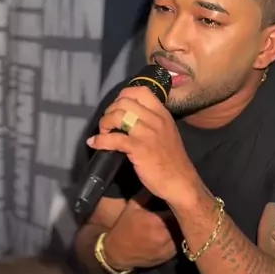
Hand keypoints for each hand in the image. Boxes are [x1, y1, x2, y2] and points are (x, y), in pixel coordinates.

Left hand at [87, 86, 199, 204]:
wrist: (180, 182)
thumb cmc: (172, 160)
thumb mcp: (167, 132)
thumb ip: (152, 121)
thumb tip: (130, 116)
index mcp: (162, 114)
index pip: (140, 91)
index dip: (123, 96)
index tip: (117, 107)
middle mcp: (155, 120)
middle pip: (124, 102)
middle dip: (110, 111)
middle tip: (108, 124)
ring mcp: (147, 133)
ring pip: (118, 116)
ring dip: (104, 123)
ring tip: (103, 133)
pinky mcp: (139, 148)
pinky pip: (114, 139)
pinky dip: (100, 140)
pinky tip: (94, 143)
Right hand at [104, 192, 177, 270]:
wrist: (118, 252)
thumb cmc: (125, 226)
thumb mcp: (133, 206)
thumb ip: (147, 194)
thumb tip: (160, 182)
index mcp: (157, 221)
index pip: (178, 209)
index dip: (179, 204)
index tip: (179, 199)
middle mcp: (165, 236)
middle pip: (183, 222)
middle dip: (182, 216)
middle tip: (181, 209)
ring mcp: (168, 249)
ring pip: (183, 234)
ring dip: (182, 227)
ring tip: (179, 220)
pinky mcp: (169, 257)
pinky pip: (180, 244)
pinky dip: (178, 238)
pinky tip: (173, 232)